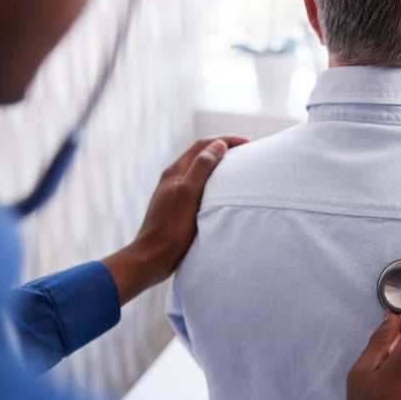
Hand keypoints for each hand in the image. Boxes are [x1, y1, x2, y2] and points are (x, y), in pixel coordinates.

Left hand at [102, 136, 248, 304]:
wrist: (152, 258)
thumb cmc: (171, 228)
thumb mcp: (189, 193)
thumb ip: (202, 167)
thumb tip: (218, 145)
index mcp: (175, 171)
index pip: (203, 145)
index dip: (226, 140)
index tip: (249, 143)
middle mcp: (174, 179)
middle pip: (201, 156)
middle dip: (224, 150)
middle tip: (247, 154)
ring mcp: (175, 195)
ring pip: (201, 172)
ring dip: (220, 167)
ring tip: (239, 172)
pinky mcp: (178, 210)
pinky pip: (200, 189)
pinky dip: (214, 185)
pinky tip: (223, 196)